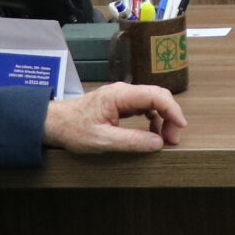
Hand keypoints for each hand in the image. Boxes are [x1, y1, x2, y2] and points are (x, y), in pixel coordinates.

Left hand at [45, 82, 186, 152]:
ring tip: (165, 139)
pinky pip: (144, 106)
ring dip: (164, 118)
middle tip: (173, 139)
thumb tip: (158, 143)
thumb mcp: (102, 140)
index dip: (173, 109)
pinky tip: (153, 133)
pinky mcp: (120, 103)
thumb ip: (131, 141)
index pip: (156, 95)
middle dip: (171, 115)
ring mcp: (122, 96)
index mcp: (120, 95)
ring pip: (153, 101)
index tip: (181, 126)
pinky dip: (154, 118)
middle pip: (158, 96)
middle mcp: (123, 91)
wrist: (54, 123)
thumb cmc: (73, 130)